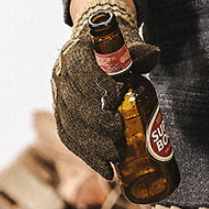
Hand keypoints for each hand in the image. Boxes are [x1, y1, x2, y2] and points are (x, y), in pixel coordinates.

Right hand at [50, 0, 159, 179]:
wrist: (97, 48)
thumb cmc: (115, 45)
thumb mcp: (129, 41)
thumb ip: (140, 50)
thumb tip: (150, 59)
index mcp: (74, 52)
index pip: (80, 72)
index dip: (97, 86)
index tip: (118, 95)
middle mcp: (60, 76)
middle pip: (73, 105)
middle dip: (96, 123)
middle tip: (119, 133)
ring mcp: (58, 97)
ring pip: (69, 127)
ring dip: (91, 146)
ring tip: (114, 157)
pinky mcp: (62, 116)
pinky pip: (70, 138)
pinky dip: (87, 155)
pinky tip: (104, 168)